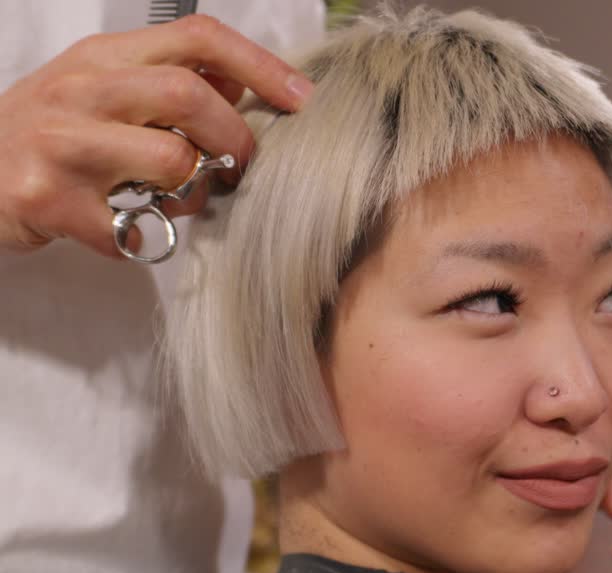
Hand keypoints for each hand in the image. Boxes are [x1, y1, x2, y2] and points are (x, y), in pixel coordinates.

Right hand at [0, 14, 312, 256]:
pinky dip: (145, 238)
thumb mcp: (102, 90)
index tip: (302, 99)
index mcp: (104, 57)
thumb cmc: (51, 134)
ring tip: (173, 200)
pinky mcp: (50, 200)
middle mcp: (80, 89)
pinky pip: (134, 228)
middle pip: (190, 96)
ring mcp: (61, 143)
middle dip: (235, 137)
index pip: (196, 36)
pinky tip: (126, 228)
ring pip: (170, 160)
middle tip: (238, 167)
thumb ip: (167, 82)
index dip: (260, 66)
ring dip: (193, 192)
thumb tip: (243, 84)